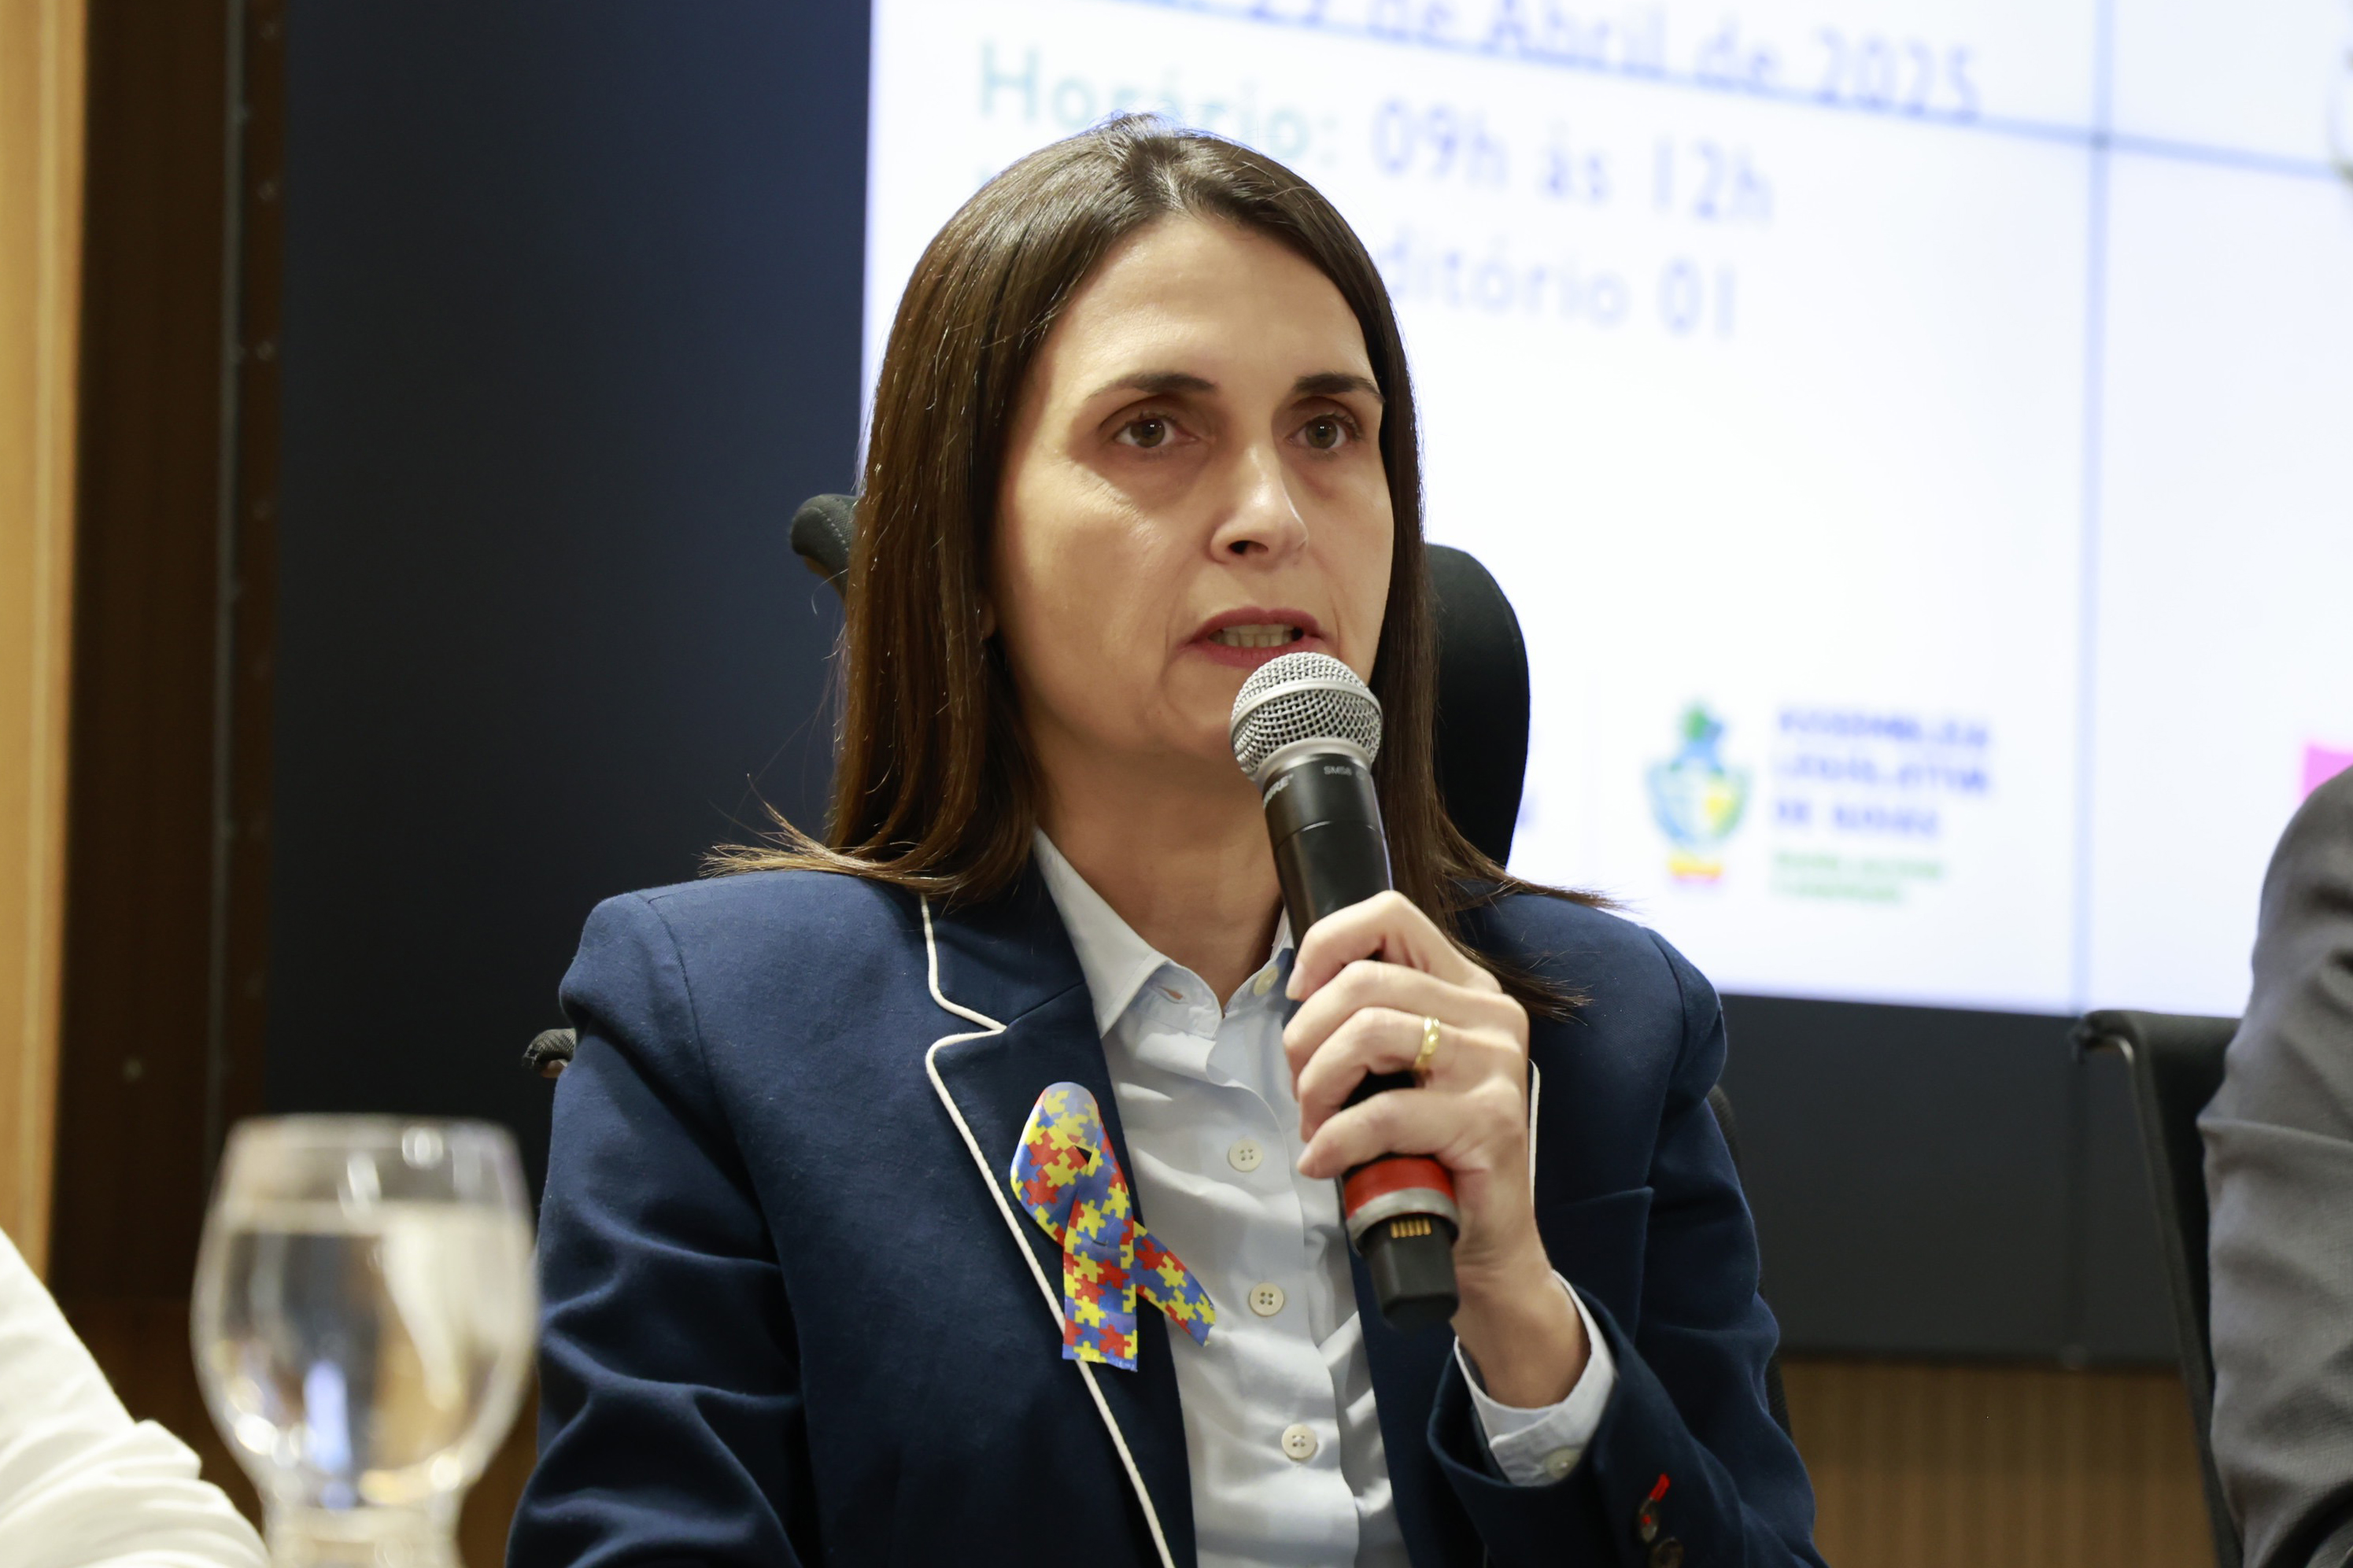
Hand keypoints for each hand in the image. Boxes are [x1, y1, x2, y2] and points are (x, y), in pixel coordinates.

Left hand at [1284, 891, 1587, 1405]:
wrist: (1485, 1242)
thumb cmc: (1429, 1152)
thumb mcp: (1401, 1070)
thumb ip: (1369, 1019)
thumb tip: (1297, 992)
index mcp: (1467, 987)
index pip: (1391, 915)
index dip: (1327, 942)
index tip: (1296, 994)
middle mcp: (1490, 1013)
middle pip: (1365, 980)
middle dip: (1306, 1035)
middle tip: (1300, 1088)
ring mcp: (1495, 1065)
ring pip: (1371, 1033)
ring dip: (1318, 1084)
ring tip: (1314, 1124)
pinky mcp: (1489, 1121)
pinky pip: (1383, 1113)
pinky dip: (1336, 1139)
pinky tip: (1322, 1161)